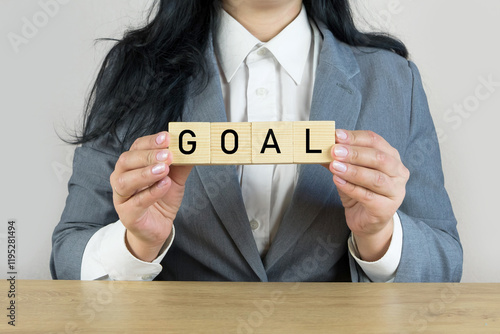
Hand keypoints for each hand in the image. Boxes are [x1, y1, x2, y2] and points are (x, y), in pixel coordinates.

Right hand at [110, 132, 191, 261]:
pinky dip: (151, 192)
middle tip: (168, 155)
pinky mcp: (127, 215)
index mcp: (132, 164)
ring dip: (145, 173)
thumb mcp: (175, 179)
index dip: (151, 141)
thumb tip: (193, 149)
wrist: (158, 227)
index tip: (167, 137)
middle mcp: (121, 177)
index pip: (137, 147)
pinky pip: (136, 202)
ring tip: (163, 170)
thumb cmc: (162, 199)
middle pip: (127, 161)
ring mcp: (121, 197)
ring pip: (125, 181)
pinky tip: (164, 185)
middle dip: (148, 156)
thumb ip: (181, 165)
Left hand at [329, 129, 409, 260]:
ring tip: (334, 166)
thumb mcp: (348, 172)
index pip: (375, 141)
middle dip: (355, 153)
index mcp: (391, 157)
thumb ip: (338, 159)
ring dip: (353, 171)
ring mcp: (395, 192)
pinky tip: (337, 181)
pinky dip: (351, 187)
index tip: (336, 135)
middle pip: (379, 158)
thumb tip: (320, 148)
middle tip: (334, 151)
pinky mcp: (386, 209)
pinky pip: (368, 196)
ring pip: (375, 178)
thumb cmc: (360, 191)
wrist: (366, 220)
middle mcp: (398, 172)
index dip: (355, 137)